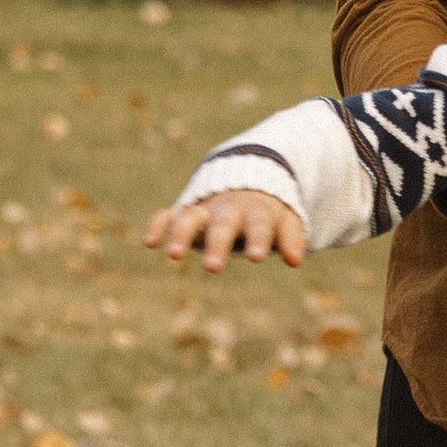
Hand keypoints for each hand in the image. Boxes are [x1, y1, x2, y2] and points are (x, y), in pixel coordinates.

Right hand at [150, 188, 306, 272]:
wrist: (244, 178)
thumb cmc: (266, 211)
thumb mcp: (284, 218)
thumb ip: (291, 236)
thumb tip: (297, 260)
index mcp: (256, 211)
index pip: (258, 225)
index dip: (257, 239)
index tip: (256, 257)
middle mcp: (228, 210)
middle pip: (222, 224)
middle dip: (217, 244)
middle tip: (213, 268)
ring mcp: (204, 211)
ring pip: (189, 218)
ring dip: (180, 234)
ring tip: (173, 256)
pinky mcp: (184, 214)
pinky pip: (167, 215)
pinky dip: (158, 224)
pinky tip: (149, 242)